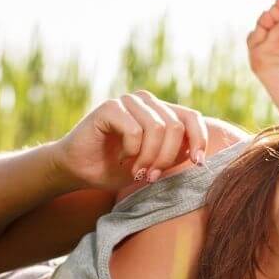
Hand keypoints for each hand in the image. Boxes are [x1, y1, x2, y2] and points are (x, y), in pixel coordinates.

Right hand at [50, 90, 209, 190]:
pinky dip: (132, 150)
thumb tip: (199, 155)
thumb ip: (175, 155)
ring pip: (158, 128)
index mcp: (161, 112)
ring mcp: (128, 102)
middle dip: (167, 157)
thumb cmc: (118, 168)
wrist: (79, 170)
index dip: (199, 139)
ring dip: (149, 157)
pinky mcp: (110, 107)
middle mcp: (147, 102)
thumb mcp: (155, 164)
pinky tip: (121, 158)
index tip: (198, 163)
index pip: (192, 117)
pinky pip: (135, 130)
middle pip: (176, 126)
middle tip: (152, 176)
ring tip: (137, 171)